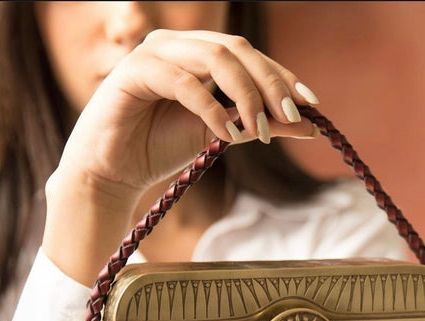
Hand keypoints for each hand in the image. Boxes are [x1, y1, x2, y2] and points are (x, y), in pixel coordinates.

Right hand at [43, 29, 318, 285]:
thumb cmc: (159, 149)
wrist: (113, 171)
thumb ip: (257, 125)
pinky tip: (225, 135)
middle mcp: (177, 44)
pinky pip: (184, 83)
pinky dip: (210, 109)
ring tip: (260, 130)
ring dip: (246, 95)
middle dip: (271, 83)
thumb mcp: (220, 134)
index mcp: (197, 53)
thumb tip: (309, 127)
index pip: (249, 55)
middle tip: (293, 117)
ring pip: (215, 58)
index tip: (311, 105)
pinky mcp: (135, 71)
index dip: (282, 76)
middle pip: (238, 50)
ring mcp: (154, 53)